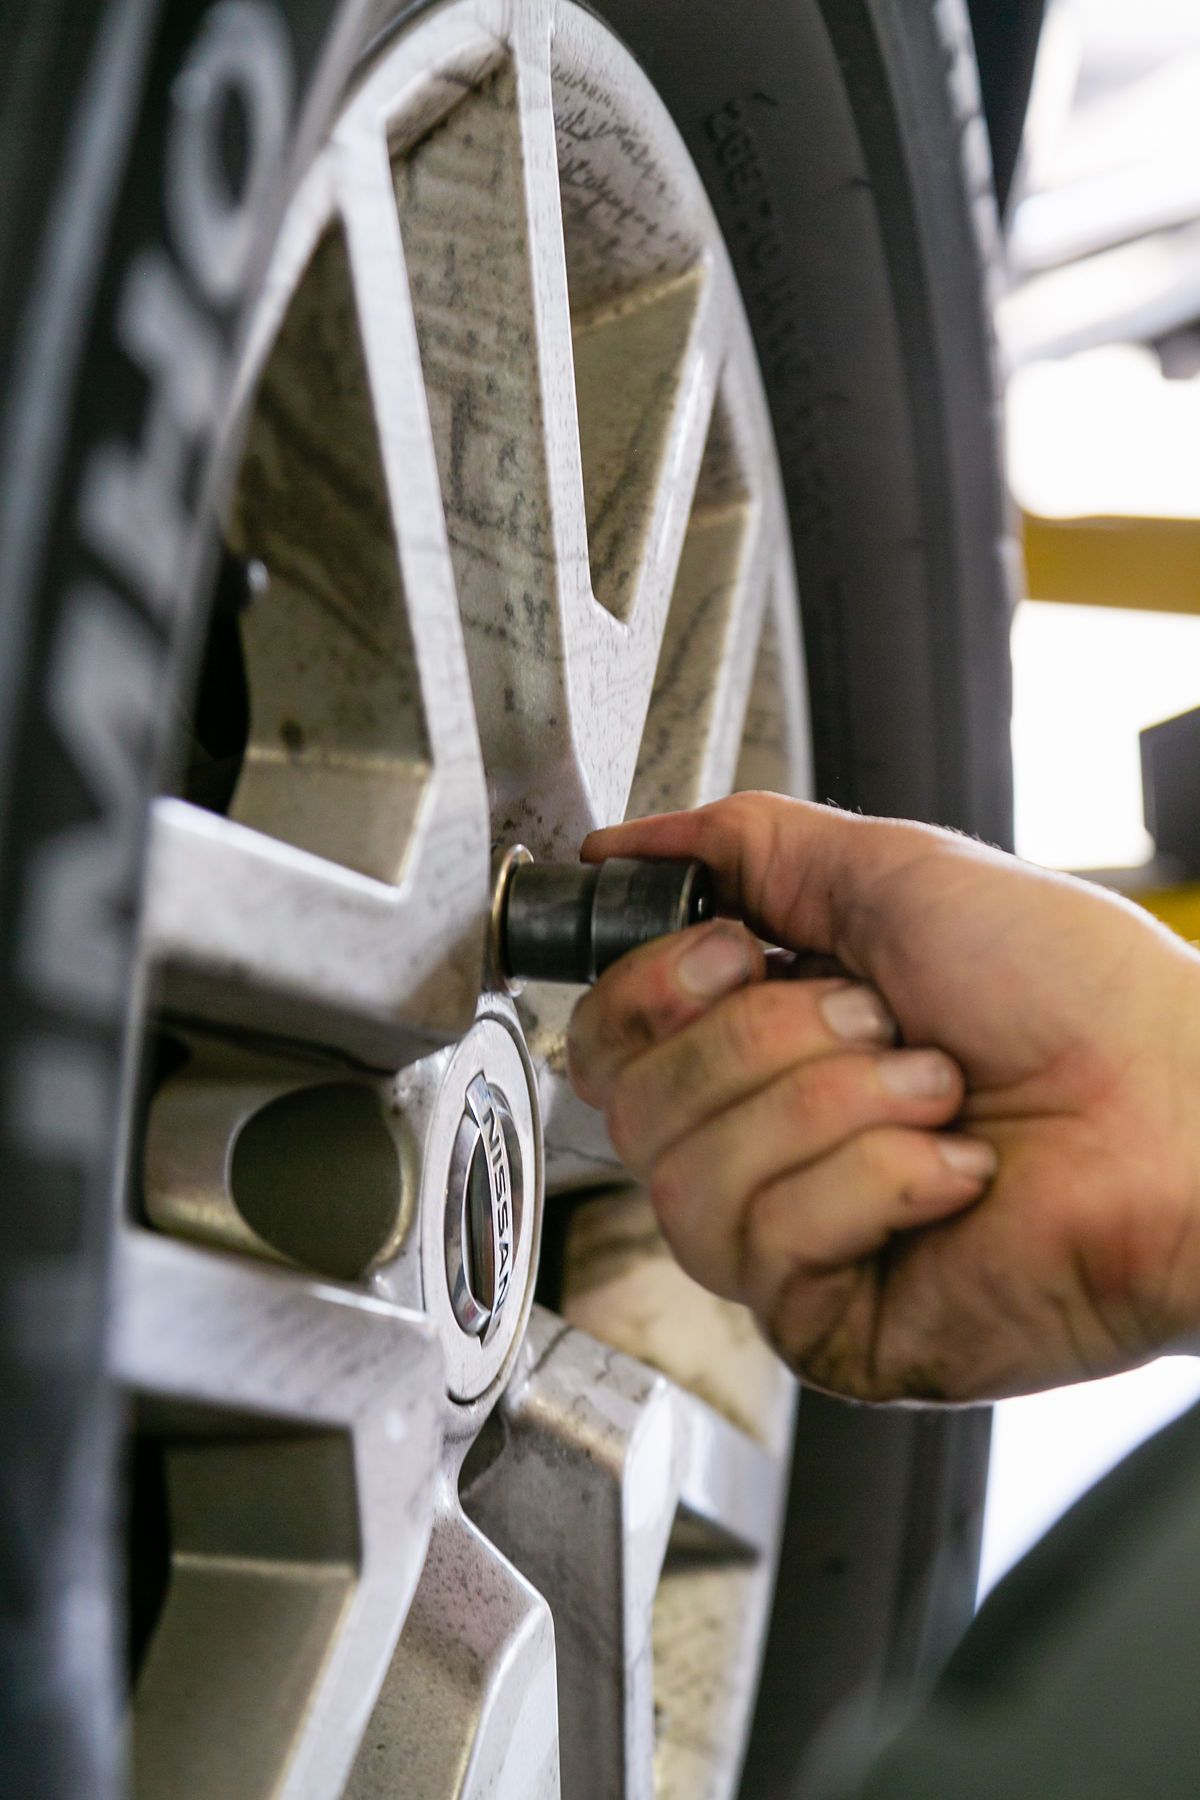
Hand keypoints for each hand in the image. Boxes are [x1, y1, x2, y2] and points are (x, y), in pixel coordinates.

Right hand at [566, 793, 1199, 1403]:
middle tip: (879, 1020)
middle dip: (765, 1038)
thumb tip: (621, 847)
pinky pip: (766, 1245)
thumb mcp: (894, 874)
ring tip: (935, 1091)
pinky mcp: (827, 1322)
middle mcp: (764, 1142)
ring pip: (686, 1179)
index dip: (653, 988)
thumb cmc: (1079, 996)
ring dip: (830, 1106)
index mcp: (766, 1041)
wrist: (1187, 1106)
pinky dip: (874, 1182)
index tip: (735, 952)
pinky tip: (952, 1174)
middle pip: (631, 1105)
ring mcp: (792, 1239)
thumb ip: (745, 847)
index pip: (613, 1038)